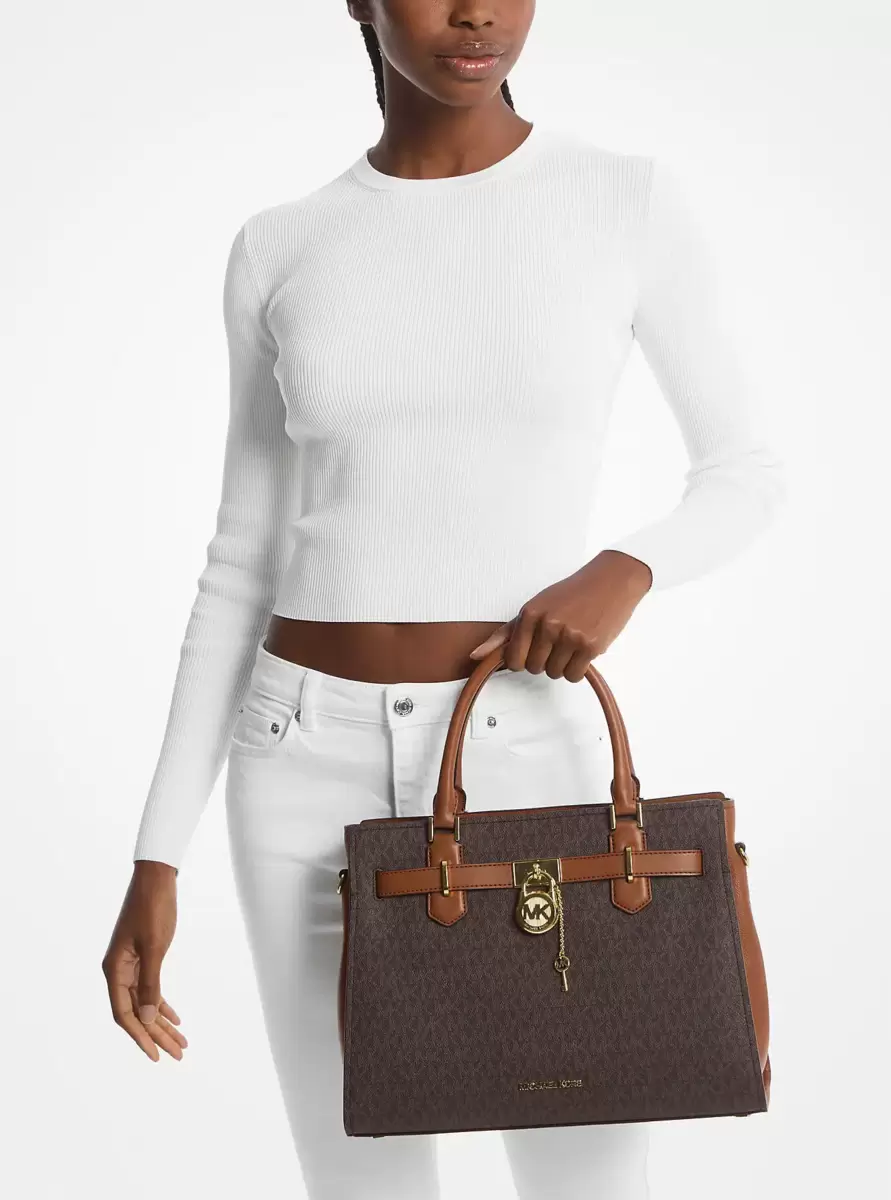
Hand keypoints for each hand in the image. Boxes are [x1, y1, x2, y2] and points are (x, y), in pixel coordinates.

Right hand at [102, 860, 186, 1061]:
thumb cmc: (153, 908)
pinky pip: (150, 988)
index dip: (140, 1036)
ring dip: (162, 1022)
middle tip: (179, 1053)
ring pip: (145, 1002)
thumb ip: (150, 983)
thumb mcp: (154, 947)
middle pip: (136, 1012)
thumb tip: (146, 1018)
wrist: (156, 878)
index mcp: (114, 970)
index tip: (156, 1055)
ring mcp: (130, 965)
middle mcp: (118, 970)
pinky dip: (162, 1004)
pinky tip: (175, 1018)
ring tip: (181, 1042)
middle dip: (157, 1034)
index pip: (124, 1014)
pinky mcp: (142, 957)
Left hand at [467, 550, 652, 681]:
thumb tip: (475, 656)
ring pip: (555, 673)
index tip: (534, 649)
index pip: (513, 659)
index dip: (524, 659)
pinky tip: (583, 649)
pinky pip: (574, 675)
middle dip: (545, 660)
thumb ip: (505, 634)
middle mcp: (547, 625)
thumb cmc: (572, 594)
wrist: (610, 581)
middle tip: (558, 641)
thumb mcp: (534, 607)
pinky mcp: (590, 646)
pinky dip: (578, 668)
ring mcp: (569, 636)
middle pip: (534, 668)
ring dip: (563, 664)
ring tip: (572, 642)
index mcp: (530, 614)